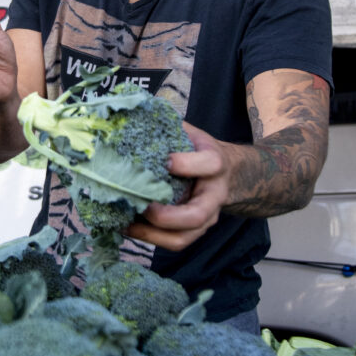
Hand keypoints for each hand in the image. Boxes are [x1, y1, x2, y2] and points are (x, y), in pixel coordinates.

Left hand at [126, 123, 231, 251]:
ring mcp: (206, 218)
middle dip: (166, 216)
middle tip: (142, 205)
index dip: (187, 164)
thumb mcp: (192, 134)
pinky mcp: (194, 232)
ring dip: (152, 234)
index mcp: (216, 164)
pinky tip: (126, 227)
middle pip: (197, 215)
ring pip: (183, 238)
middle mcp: (214, 195)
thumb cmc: (200, 151)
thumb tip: (132, 112)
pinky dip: (148, 238)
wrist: (229, 176)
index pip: (209, 164)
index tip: (165, 160)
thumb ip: (169, 127)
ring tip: (126, 223)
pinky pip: (173, 243)